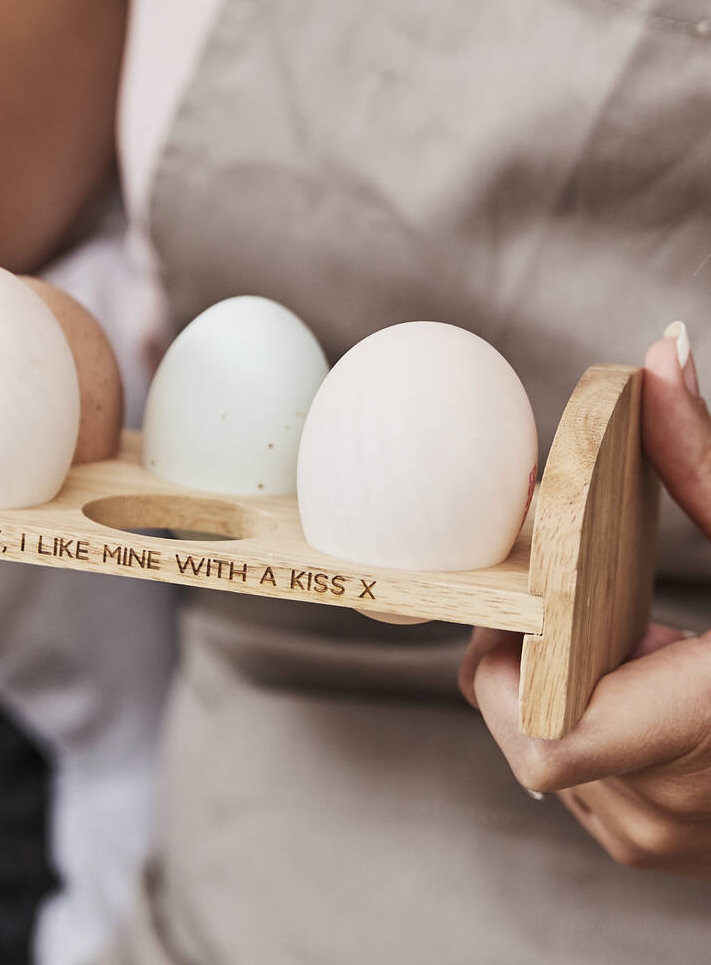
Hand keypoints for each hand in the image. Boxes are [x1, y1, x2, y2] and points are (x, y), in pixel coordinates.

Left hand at [459, 323, 710, 878]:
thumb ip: (706, 460)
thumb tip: (662, 350)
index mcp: (702, 731)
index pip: (537, 732)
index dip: (504, 657)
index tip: (521, 593)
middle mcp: (665, 806)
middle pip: (514, 724)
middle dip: (516, 647)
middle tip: (552, 589)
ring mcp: (655, 836)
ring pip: (531, 745)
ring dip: (547, 679)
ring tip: (612, 629)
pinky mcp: (651, 843)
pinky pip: (570, 771)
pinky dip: (580, 713)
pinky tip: (637, 671)